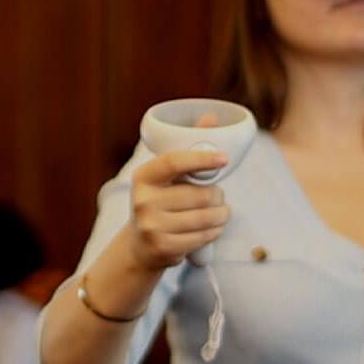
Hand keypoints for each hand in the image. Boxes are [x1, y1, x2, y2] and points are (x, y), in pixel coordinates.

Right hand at [129, 112, 230, 270]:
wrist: (140, 246)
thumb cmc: (160, 203)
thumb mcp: (167, 177)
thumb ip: (188, 148)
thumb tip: (212, 117)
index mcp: (143, 176)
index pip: (174, 161)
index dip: (201, 159)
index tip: (224, 159)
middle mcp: (143, 201)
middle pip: (199, 194)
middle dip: (218, 195)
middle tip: (219, 196)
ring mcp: (151, 226)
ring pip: (205, 217)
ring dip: (222, 214)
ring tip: (222, 213)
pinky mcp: (162, 247)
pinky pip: (202, 237)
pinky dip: (215, 232)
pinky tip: (214, 228)